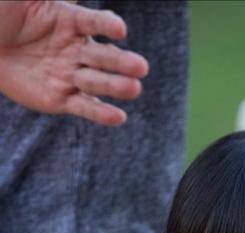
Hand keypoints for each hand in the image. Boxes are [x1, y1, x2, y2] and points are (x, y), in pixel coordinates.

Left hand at [0, 0, 148, 124]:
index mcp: (69, 21)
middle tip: (141, 67)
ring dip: (117, 86)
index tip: (119, 29)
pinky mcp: (61, 100)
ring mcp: (70, 76)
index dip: (107, 24)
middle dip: (122, 62)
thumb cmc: (1, 14)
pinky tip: (118, 116)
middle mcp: (76, 50)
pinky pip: (85, 107)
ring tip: (134, 88)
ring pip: (98, 82)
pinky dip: (101, 114)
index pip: (94, 22)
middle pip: (104, 56)